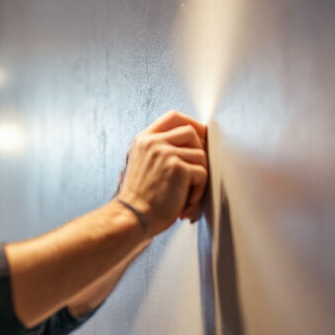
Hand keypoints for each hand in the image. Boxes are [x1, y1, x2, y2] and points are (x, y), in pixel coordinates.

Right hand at [116, 110, 207, 234]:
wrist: (132, 217)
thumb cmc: (140, 198)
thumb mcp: (141, 164)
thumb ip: (160, 150)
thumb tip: (195, 142)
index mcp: (143, 140)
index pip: (173, 117)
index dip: (192, 123)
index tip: (200, 136)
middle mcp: (153, 142)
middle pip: (191, 131)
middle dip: (199, 151)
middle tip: (195, 174)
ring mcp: (165, 153)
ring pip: (201, 155)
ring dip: (199, 178)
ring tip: (185, 195)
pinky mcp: (178, 168)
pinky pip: (203, 173)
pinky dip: (198, 191)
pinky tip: (185, 203)